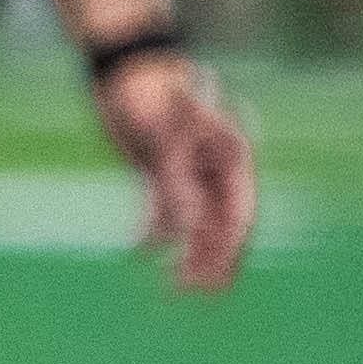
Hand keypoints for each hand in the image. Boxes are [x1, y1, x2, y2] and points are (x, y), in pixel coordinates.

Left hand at [93, 43, 257, 291]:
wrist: (123, 70)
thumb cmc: (150, 94)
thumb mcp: (163, 139)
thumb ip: (174, 185)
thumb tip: (182, 232)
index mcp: (230, 156)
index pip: (239, 212)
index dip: (230, 250)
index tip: (216, 280)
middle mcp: (214, 166)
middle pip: (221, 223)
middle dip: (211, 260)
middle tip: (193, 293)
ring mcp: (189, 168)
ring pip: (195, 221)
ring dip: (186, 253)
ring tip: (173, 287)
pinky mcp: (159, 169)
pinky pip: (163, 208)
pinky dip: (154, 231)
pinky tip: (139, 250)